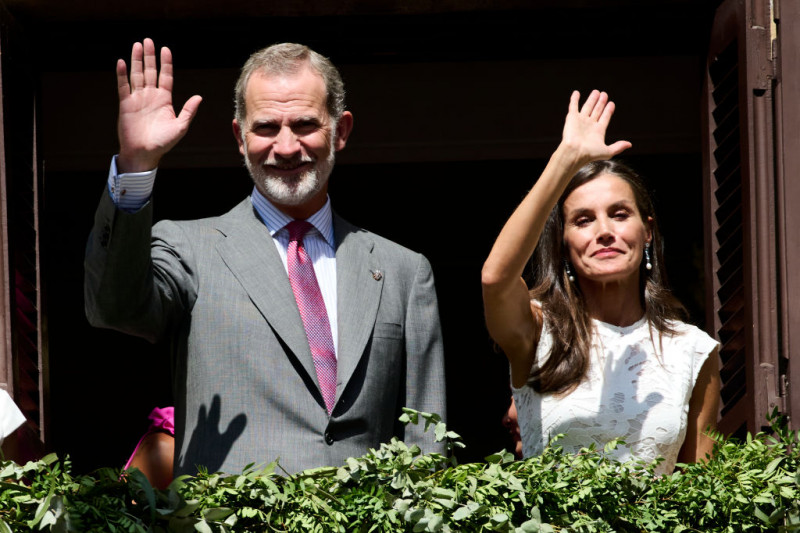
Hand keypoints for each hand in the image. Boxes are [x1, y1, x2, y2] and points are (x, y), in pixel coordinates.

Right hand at [116, 38, 202, 172]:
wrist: (144, 153)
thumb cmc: (163, 143)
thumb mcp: (180, 127)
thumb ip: (188, 111)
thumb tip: (199, 97)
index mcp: (165, 100)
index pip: (166, 76)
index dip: (165, 63)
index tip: (165, 49)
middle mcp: (151, 96)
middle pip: (150, 71)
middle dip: (150, 56)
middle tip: (148, 40)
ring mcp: (138, 99)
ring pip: (137, 75)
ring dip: (136, 60)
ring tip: (137, 45)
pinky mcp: (126, 104)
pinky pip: (123, 86)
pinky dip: (122, 74)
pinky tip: (122, 62)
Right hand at [560, 90, 630, 165]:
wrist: (575, 152)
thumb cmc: (589, 153)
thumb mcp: (608, 151)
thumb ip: (618, 146)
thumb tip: (629, 144)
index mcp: (598, 131)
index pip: (605, 117)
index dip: (608, 111)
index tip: (611, 104)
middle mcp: (589, 125)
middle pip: (597, 110)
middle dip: (601, 102)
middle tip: (604, 94)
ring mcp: (580, 121)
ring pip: (587, 107)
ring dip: (591, 99)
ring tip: (596, 92)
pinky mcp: (572, 118)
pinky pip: (573, 106)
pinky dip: (574, 99)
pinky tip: (576, 93)